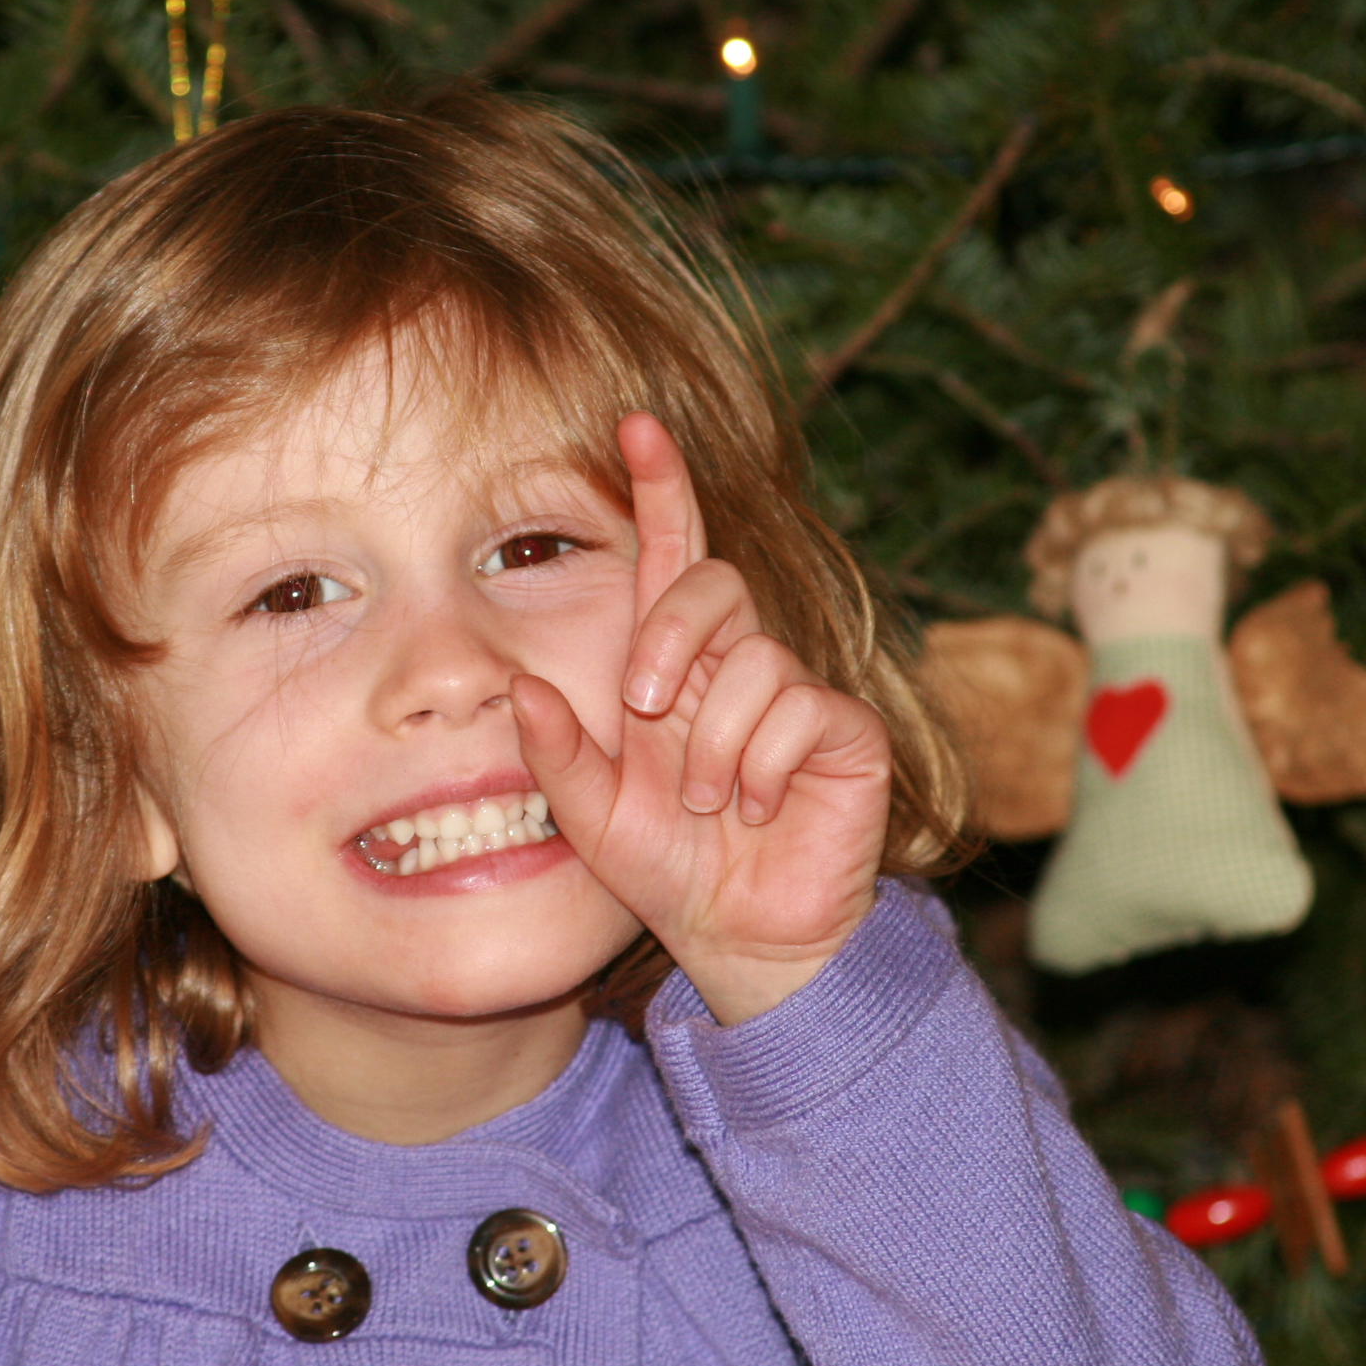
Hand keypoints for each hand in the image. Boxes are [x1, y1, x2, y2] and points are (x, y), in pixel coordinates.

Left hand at [510, 414, 892, 1024]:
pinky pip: (803, 709)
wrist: (741, 941)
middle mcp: (737, 665)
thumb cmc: (670, 869)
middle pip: (712, 584)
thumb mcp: (590, 815)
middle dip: (669, 634)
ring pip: (754, 659)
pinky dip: (765, 765)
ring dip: (714, 740)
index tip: (635, 424)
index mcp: (672, 668)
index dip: (661, 488)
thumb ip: (556, 752)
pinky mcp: (846, 732)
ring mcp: (797, 693)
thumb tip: (519, 689)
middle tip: (642, 707)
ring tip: (711, 800)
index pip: (672, 558)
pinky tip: (758, 809)